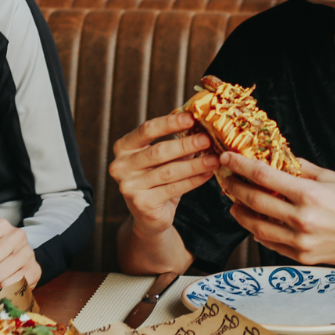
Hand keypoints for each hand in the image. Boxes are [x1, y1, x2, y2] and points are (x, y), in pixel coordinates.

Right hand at [108, 112, 219, 238]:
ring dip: (195, 165)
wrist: (148, 216)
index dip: (170, 123)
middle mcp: (120, 166)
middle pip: (158, 151)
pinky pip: (173, 189)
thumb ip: (174, 142)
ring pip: (168, 172)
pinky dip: (193, 181)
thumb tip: (201, 125)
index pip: (146, 130)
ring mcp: (129, 186)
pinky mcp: (141, 203)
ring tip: (214, 159)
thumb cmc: (157, 179)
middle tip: (207, 139)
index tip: (192, 118)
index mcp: (123, 147)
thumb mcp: (162, 158)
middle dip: (185, 144)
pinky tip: (207, 174)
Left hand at [220, 154, 334, 266]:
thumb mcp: (329, 177)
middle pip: (254, 201)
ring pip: (256, 227)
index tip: (227, 158)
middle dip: (234, 188)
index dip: (240, 165)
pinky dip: (258, 232)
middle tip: (226, 181)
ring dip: (240, 213)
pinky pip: (270, 244)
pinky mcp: (302, 257)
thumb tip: (275, 158)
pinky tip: (255, 222)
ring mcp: (300, 241)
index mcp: (309, 194)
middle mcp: (302, 219)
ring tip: (235, 203)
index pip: (263, 176)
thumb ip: (300, 168)